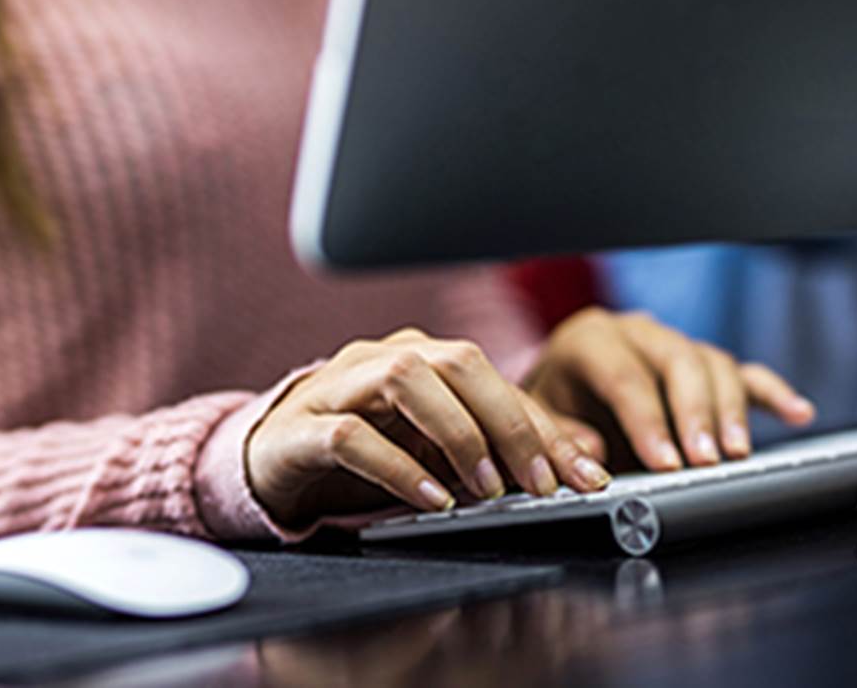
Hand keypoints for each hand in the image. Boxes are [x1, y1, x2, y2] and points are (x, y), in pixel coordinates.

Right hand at [243, 328, 610, 527]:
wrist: (272, 458)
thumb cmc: (362, 450)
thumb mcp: (435, 451)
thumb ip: (494, 450)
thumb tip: (571, 459)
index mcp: (423, 357)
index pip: (495, 380)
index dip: (544, 428)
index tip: (585, 475)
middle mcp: (384, 358)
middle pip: (458, 363)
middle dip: (510, 423)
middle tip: (542, 483)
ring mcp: (341, 384)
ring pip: (407, 379)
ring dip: (458, 435)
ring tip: (490, 489)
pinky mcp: (304, 425)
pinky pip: (352, 435)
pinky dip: (399, 467)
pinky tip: (431, 500)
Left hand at [523, 308, 814, 471]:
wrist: (559, 390)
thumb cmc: (550, 406)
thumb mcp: (537, 419)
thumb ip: (560, 437)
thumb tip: (593, 455)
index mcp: (588, 339)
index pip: (624, 376)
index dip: (647, 421)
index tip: (665, 462)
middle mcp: (635, 332)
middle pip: (677, 361)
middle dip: (696, 413)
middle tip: (707, 459)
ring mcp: (671, 344)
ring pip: (712, 363)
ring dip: (729, 410)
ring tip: (736, 453)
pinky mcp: (700, 363)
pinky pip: (741, 372)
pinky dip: (770, 392)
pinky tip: (797, 413)